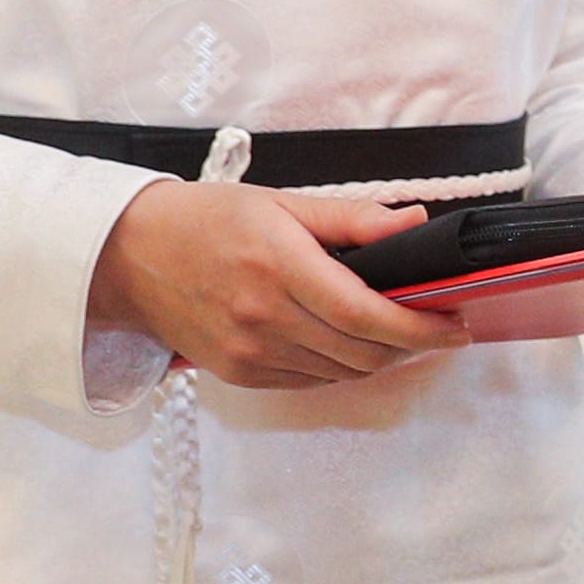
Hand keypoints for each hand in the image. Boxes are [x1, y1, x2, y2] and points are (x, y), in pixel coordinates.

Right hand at [87, 180, 466, 388]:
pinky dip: (341, 365)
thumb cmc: (206, 220)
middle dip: (413, 344)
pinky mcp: (237, 374)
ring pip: (343, 373)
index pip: (368, 314)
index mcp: (279, 266)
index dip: (422, 326)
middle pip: (364, 353)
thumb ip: (353, 218)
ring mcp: (248, 353)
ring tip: (399, 330)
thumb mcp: (281, 202)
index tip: (457, 323)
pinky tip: (348, 341)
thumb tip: (415, 224)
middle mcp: (263, 317)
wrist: (126, 256)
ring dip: (380, 357)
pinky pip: (309, 380)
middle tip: (438, 325)